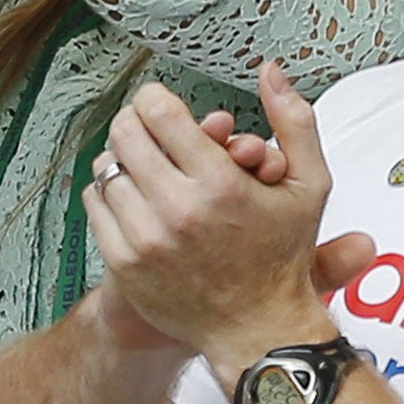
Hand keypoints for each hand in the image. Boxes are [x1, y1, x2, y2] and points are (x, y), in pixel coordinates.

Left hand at [84, 62, 362, 375]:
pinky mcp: (125, 263)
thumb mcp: (308, 185)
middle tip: (151, 131)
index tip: (163, 107)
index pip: (158, 111)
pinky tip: (134, 197)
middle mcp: (179, 210)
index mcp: (220, 184)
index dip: (156, 99)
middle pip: (125, 133)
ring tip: (145, 165)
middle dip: (137, 123)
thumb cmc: (282, 258)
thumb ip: (294, 120)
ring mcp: (147, 240)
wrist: (257, 331)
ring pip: (106, 166)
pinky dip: (109, 192)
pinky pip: (95, 204)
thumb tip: (270, 72)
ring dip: (123, 158)